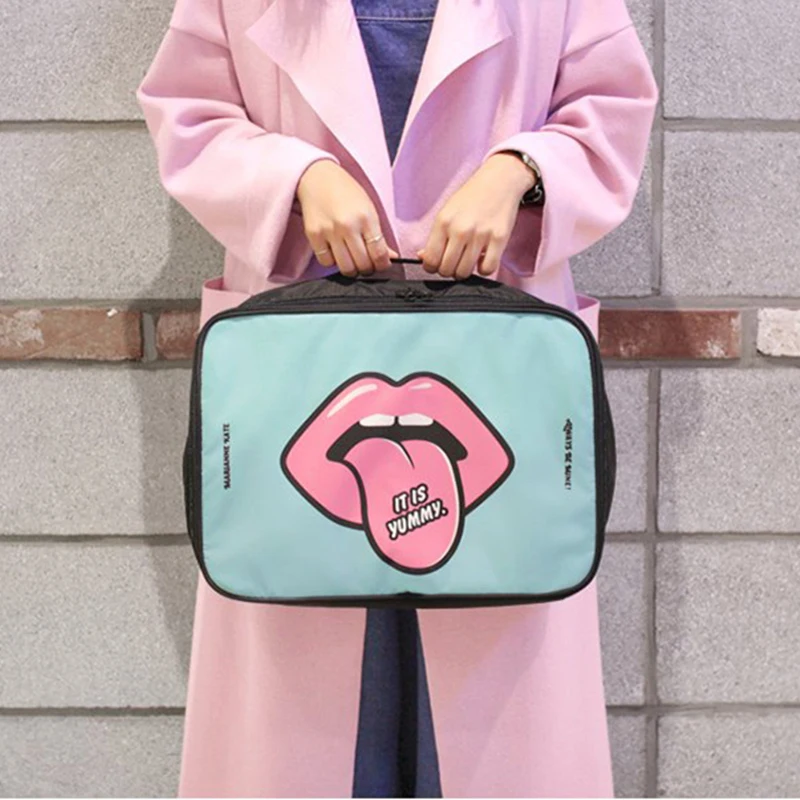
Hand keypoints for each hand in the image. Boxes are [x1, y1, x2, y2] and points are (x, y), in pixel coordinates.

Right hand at [296, 159, 397, 275]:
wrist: (318, 177)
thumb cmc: (346, 192)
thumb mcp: (369, 209)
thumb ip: (379, 235)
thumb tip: (390, 257)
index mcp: (366, 218)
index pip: (379, 254)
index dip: (383, 265)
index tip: (381, 264)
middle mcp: (348, 226)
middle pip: (363, 265)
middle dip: (368, 268)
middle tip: (367, 263)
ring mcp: (329, 231)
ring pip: (345, 268)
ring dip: (352, 269)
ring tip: (352, 260)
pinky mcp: (313, 235)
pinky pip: (326, 262)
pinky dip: (332, 261)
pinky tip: (335, 251)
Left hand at [417, 152, 536, 278]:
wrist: (499, 181)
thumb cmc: (471, 198)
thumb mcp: (447, 212)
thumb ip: (435, 237)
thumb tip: (423, 258)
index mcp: (443, 222)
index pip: (430, 260)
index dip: (432, 267)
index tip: (437, 264)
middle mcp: (460, 229)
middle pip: (446, 269)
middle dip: (448, 270)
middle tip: (454, 262)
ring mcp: (481, 235)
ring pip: (464, 272)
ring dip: (464, 271)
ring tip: (467, 260)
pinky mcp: (499, 239)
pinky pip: (487, 269)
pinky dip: (484, 269)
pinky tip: (483, 259)